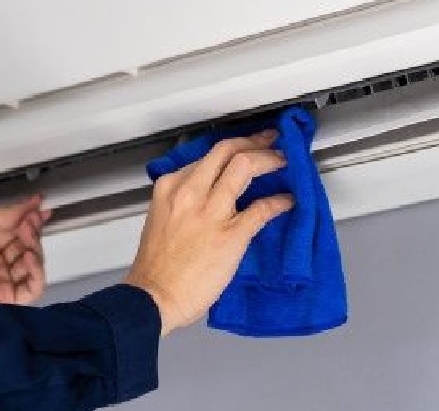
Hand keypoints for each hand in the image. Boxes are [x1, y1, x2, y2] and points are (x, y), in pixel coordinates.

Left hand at [0, 195, 50, 325]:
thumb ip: (7, 214)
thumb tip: (31, 204)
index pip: (18, 229)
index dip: (31, 218)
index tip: (40, 209)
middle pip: (28, 245)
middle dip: (33, 232)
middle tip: (30, 223)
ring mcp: (2, 280)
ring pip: (34, 264)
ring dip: (36, 249)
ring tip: (28, 239)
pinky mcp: (7, 299)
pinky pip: (33, 287)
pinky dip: (37, 272)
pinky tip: (29, 258)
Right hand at [124, 130, 293, 335]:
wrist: (152, 298)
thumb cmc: (156, 267)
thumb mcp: (161, 218)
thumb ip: (183, 201)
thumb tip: (209, 193)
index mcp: (170, 187)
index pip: (206, 155)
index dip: (232, 148)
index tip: (243, 148)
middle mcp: (190, 193)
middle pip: (227, 150)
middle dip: (254, 141)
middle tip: (270, 140)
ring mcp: (211, 212)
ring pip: (245, 166)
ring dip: (269, 160)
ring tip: (283, 161)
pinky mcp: (230, 235)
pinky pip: (261, 208)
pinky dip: (278, 202)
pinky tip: (286, 201)